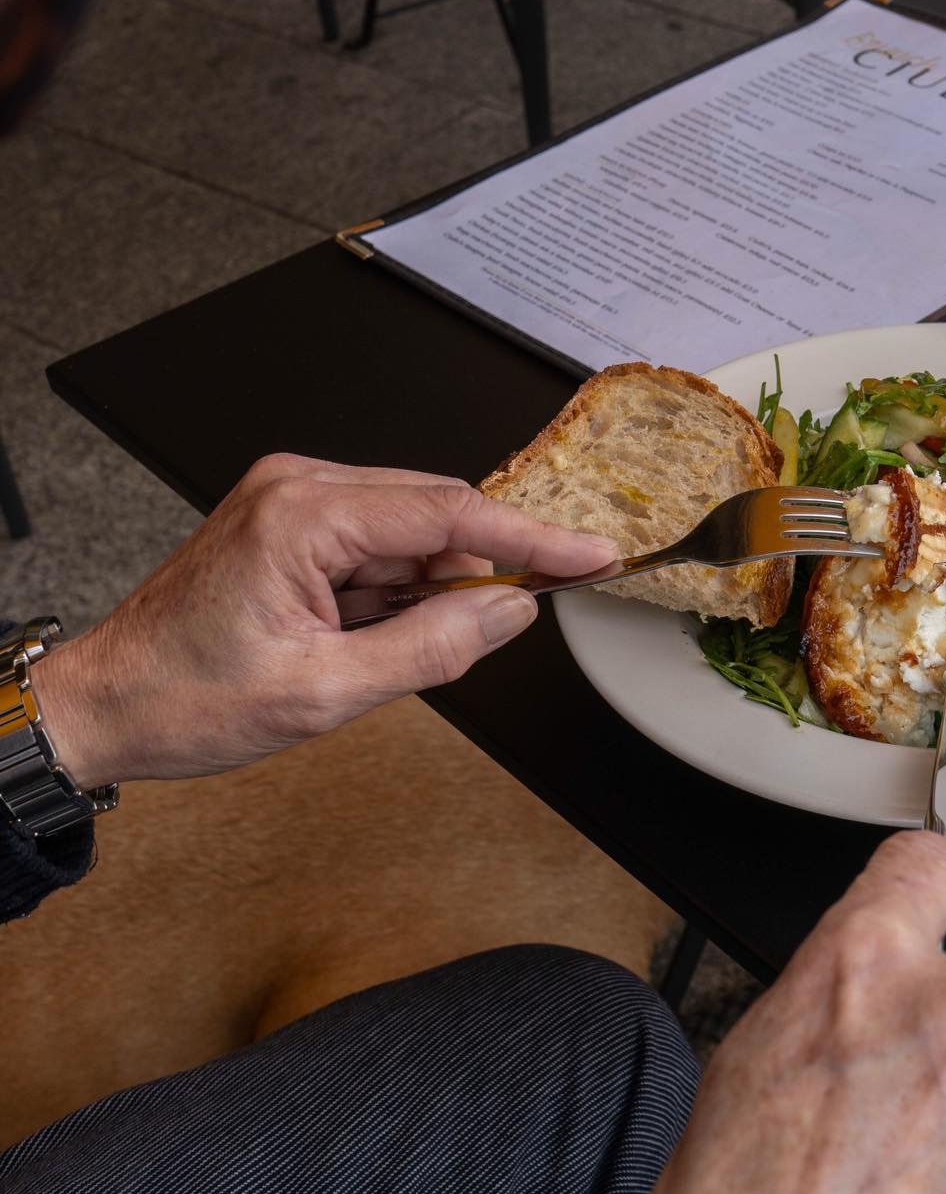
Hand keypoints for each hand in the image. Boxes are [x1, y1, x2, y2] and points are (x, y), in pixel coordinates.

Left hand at [37, 453, 614, 786]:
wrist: (103, 706)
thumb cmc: (185, 700)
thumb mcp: (325, 693)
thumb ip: (432, 648)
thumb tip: (511, 611)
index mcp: (303, 514)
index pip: (451, 514)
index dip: (533, 538)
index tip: (593, 555)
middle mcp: (299, 486)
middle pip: (436, 516)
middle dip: (470, 577)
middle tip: (485, 637)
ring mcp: (292, 500)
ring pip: (410, 534)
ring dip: (422, 594)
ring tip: (364, 657)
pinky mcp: (290, 523)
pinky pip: (376, 547)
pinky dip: (392, 594)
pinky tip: (356, 639)